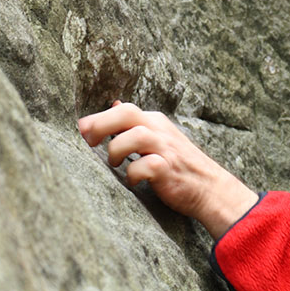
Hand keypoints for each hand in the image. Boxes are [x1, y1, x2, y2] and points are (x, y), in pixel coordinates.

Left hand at [78, 101, 258, 238]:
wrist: (209, 187)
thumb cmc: (177, 164)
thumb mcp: (158, 136)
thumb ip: (135, 122)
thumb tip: (113, 103)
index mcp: (153, 121)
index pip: (122, 109)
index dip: (97, 117)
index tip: (80, 130)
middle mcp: (159, 130)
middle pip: (126, 113)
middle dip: (101, 124)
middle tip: (87, 141)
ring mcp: (165, 148)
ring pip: (134, 136)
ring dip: (116, 150)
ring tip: (114, 164)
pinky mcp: (168, 169)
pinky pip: (146, 166)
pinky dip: (133, 174)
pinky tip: (132, 181)